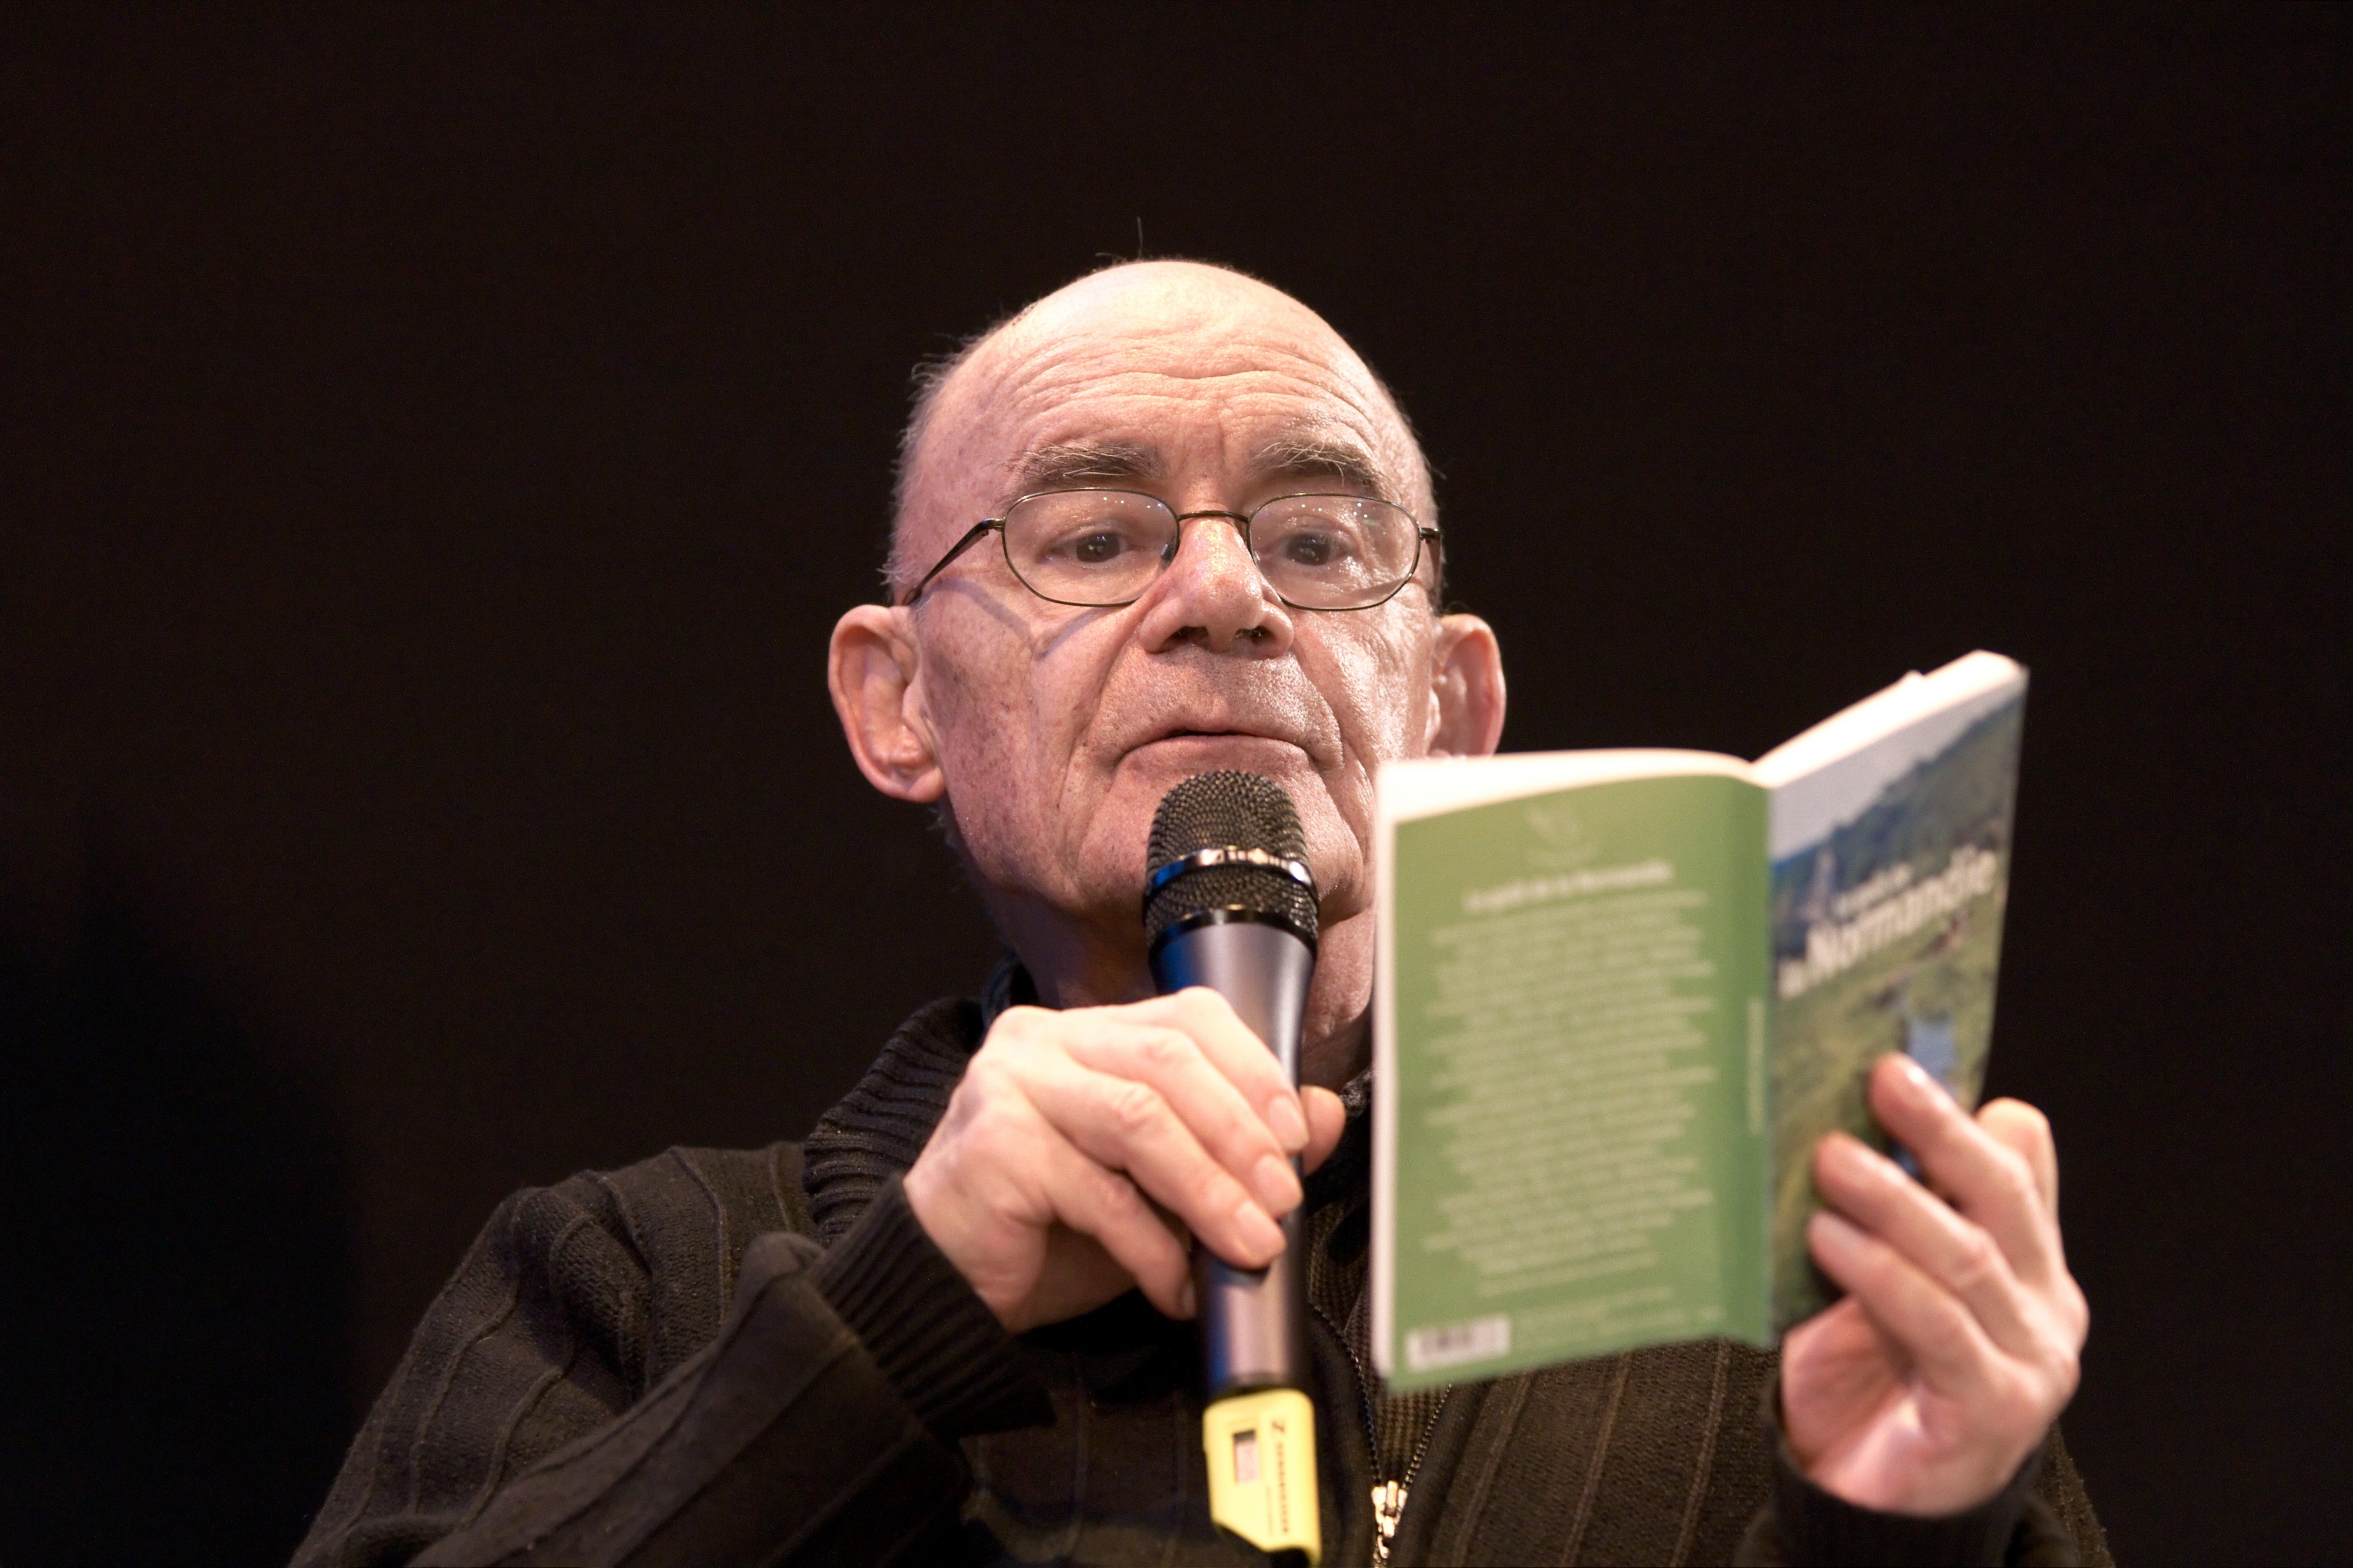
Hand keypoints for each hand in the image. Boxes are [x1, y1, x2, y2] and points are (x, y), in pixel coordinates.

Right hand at [903, 988, 1348, 1333]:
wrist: (946, 1286)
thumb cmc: (1049, 1231)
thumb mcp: (1157, 1186)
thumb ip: (1232, 1145)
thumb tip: (1321, 1115)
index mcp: (1084, 1033)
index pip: (1186, 1018)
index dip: (1252, 1071)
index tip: (1294, 1136)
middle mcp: (1042, 1042)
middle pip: (1167, 1061)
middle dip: (1239, 1133)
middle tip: (1282, 1198)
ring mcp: (1010, 1084)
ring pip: (1138, 1118)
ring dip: (1209, 1188)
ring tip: (1249, 1243)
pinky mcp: (993, 1144)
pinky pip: (1097, 1189)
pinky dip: (1150, 1243)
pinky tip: (1174, 1284)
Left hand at [1781, 1054, 2088, 1514]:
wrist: (1868, 1505)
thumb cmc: (1866, 1384)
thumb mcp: (1871, 1284)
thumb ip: (1877, 1217)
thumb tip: (1829, 1117)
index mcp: (2027, 1264)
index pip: (2020, 1166)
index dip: (1972, 1109)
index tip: (1909, 1054)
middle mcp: (2046, 1308)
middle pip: (2002, 1197)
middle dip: (1941, 1131)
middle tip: (1881, 1076)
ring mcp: (2031, 1362)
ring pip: (1967, 1257)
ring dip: (1895, 1200)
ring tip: (1828, 1160)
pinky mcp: (1995, 1412)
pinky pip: (1939, 1326)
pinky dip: (1882, 1276)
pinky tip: (1828, 1240)